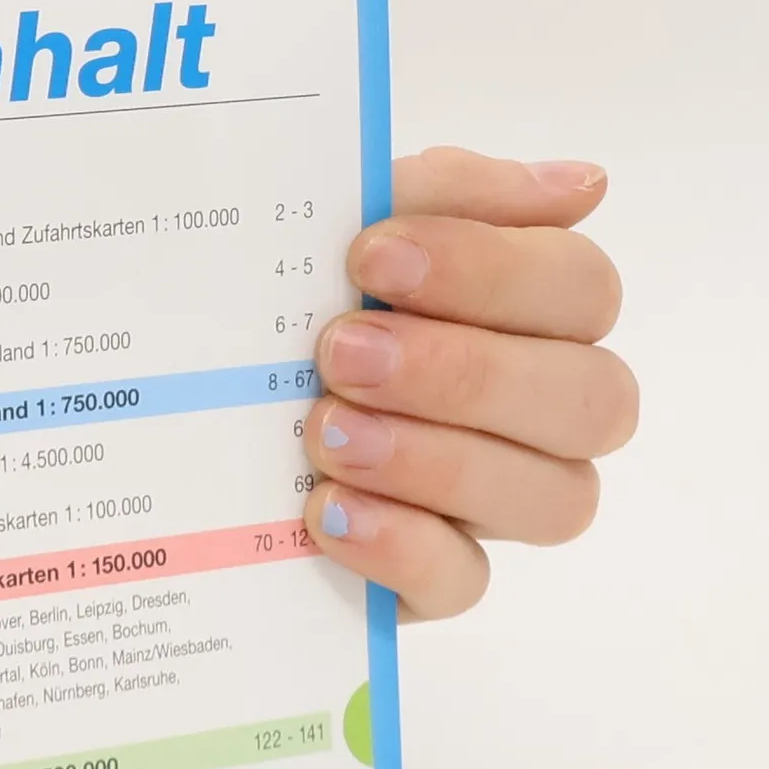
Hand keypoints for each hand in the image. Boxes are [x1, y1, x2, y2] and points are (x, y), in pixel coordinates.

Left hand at [303, 147, 636, 619]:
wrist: (178, 408)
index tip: (370, 256)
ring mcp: (491, 503)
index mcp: (532, 312)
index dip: (491, 271)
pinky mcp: (430, 577)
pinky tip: (326, 510)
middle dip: (466, 372)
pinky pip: (463, 581)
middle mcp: (537, 412)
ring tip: (325, 432)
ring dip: (439, 460)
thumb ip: (445, 195)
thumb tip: (581, 187)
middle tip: (341, 352)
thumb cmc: (283, 300)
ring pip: (554, 499)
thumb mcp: (338, 225)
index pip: (580, 288)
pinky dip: (400, 545)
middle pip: (590, 398)